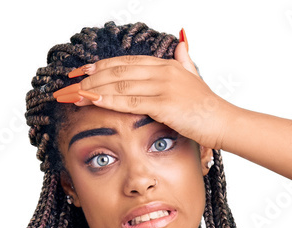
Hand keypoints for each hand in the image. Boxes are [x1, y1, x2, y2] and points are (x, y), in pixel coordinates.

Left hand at [55, 41, 235, 150]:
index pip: (126, 62)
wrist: (224, 123)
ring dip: (92, 89)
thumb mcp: (194, 78)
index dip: (101, 66)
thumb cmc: (208, 109)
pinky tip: (90, 99)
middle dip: (89, 78)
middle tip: (67, 84)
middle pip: (117, 71)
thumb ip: (185, 60)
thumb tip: (181, 41)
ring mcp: (163, 86)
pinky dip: (106, 99)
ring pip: (119, 84)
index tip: (81, 72)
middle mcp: (162, 71)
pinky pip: (128, 101)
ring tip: (71, 94)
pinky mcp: (163, 104)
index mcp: (166, 65)